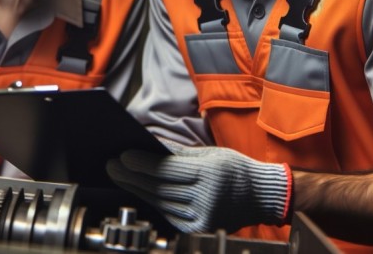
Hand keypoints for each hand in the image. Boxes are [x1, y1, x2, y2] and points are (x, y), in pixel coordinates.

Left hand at [106, 140, 290, 232]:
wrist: (261, 196)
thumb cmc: (236, 170)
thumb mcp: (211, 153)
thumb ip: (179, 152)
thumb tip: (149, 143)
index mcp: (211, 174)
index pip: (167, 169)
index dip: (142, 163)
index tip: (122, 156)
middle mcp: (207, 198)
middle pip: (159, 187)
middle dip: (131, 176)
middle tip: (111, 166)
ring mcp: (203, 217)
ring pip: (160, 202)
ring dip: (136, 189)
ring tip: (119, 177)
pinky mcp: (199, 229)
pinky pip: (169, 214)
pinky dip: (152, 202)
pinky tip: (138, 191)